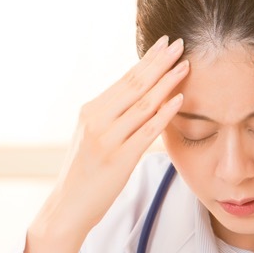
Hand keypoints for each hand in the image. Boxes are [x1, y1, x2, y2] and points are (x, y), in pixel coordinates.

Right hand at [7, 36, 187, 252]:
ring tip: (186, 66)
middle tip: (180, 44)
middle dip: (160, 62)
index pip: (125, 79)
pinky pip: (145, 132)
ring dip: (167, 83)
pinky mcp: (117, 160)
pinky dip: (163, 114)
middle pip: (134, 85)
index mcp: (90, 111)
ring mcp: (106, 140)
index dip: (148, 60)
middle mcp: (96, 120)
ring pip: (142, 104)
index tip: (166, 44)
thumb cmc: (84, 174)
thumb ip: (112, 117)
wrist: (66, 209)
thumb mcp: (93, 138)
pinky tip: (178, 100)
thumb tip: (138, 95)